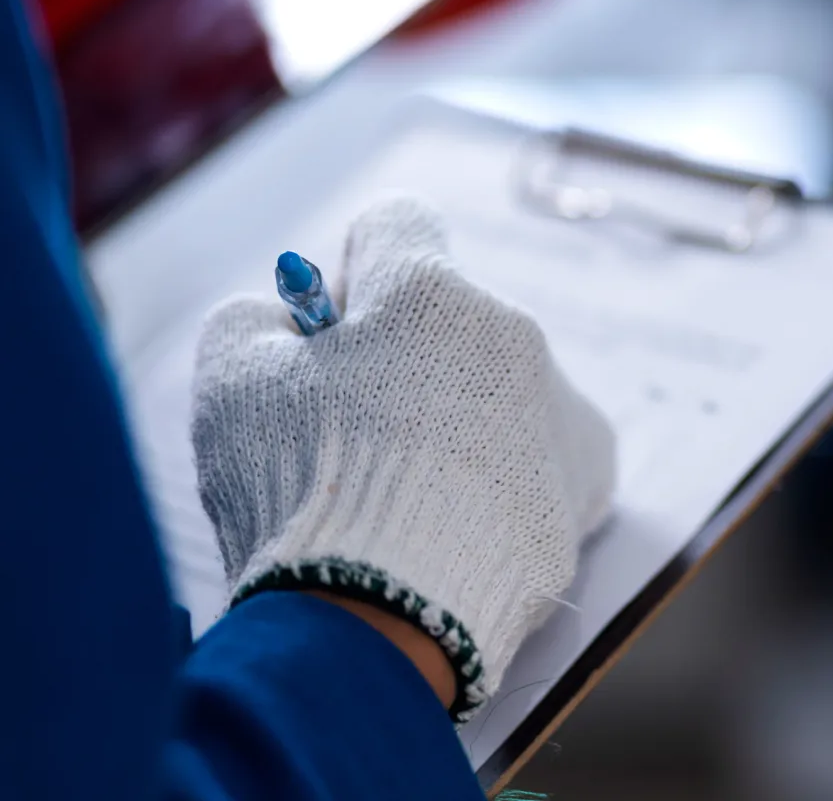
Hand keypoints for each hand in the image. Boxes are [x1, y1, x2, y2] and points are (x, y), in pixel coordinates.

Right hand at [192, 197, 614, 719]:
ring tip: (410, 499)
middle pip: (451, 318)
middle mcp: (512, 331)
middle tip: (357, 436)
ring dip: (461, 419)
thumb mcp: (231, 380)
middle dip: (406, 360)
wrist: (388, 616)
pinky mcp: (590, 477)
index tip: (335, 332)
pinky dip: (507, 477)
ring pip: (499, 387)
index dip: (352, 274)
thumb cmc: (300, 488)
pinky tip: (462, 522)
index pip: (396, 225)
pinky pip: (542, 452)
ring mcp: (561, 405)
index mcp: (428, 291)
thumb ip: (260, 319)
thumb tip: (295, 320)